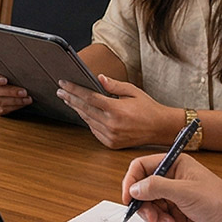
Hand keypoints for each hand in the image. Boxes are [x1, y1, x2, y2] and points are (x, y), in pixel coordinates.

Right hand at [0, 67, 28, 114]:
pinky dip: (12, 108)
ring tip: (27, 98)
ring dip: (14, 101)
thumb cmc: (4, 68)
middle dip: (10, 92)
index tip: (5, 80)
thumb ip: (7, 63)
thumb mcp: (3, 63)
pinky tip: (22, 104)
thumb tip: (19, 60)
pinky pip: (0, 110)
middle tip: (23, 91)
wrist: (4, 76)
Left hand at [57, 74, 178, 148]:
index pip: (88, 97)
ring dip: (77, 109)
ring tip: (69, 99)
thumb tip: (98, 78)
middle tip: (60, 91)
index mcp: (116, 110)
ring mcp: (110, 135)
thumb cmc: (148, 108)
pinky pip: (94, 130)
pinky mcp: (111, 143)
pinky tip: (83, 112)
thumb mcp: (133, 91)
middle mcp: (111, 124)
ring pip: (87, 120)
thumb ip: (114, 85)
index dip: (74, 89)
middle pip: (84, 109)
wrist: (161, 128)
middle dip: (70, 98)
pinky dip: (88, 120)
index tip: (63, 84)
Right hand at [122, 153, 221, 221]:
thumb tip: (134, 188)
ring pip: (150, 208)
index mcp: (175, 165)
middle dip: (146, 207)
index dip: (131, 181)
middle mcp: (172, 180)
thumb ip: (156, 187)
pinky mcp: (178, 215)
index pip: (141, 167)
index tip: (128, 197)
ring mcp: (174, 199)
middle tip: (153, 217)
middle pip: (143, 191)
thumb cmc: (221, 202)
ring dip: (158, 220)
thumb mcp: (185, 192)